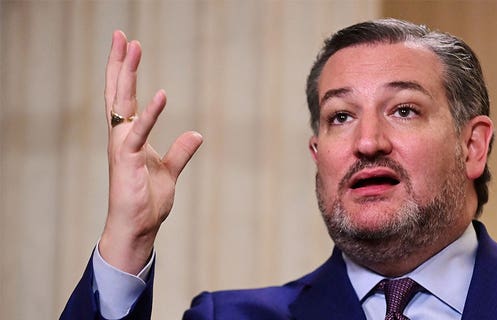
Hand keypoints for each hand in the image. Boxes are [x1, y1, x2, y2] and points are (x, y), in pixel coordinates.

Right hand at [98, 30, 202, 273]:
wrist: (138, 227)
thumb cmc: (147, 201)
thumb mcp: (170, 171)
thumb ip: (181, 152)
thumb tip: (197, 134)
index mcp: (130, 136)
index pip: (125, 98)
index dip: (124, 72)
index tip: (127, 46)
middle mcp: (122, 137)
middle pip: (118, 92)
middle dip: (119, 63)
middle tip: (120, 35)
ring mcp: (122, 146)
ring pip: (122, 103)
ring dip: (126, 74)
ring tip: (131, 47)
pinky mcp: (127, 160)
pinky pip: (139, 132)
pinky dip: (150, 113)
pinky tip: (161, 94)